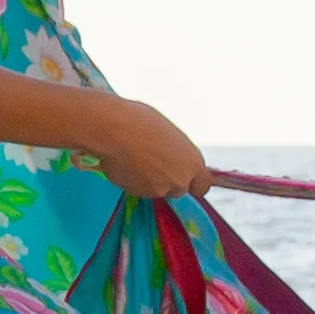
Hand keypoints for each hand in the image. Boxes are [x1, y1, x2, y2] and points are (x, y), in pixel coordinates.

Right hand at [66, 88, 208, 202]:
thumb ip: (174, 150)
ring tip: (130, 158)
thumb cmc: (140, 121)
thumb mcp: (167, 132)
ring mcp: (158, 189)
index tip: (181, 174)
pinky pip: (134, 187)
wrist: (112, 129)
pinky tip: (120, 162)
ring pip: (154, 188)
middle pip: (177, 188)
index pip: (202, 185)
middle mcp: (180, 180)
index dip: (192, 181)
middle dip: (165, 179)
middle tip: (149, 162)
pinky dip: (128, 179)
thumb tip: (167, 152)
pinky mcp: (136, 192)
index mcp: (193, 162)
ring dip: (145, 179)